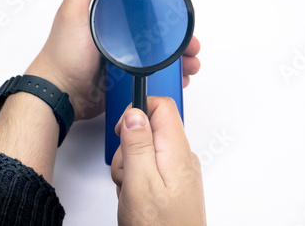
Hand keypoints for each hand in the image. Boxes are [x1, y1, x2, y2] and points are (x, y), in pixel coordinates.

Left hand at [26, 0, 200, 120]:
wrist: (62, 94)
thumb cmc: (63, 55)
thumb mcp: (73, 12)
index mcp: (110, 20)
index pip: (144, 10)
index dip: (164, 11)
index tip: (181, 13)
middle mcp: (120, 38)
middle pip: (158, 35)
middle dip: (179, 40)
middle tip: (191, 45)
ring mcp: (125, 60)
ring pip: (160, 57)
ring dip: (179, 59)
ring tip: (190, 64)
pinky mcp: (127, 79)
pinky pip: (153, 77)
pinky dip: (168, 77)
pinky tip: (178, 78)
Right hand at [111, 97, 205, 225]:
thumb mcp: (140, 183)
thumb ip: (137, 145)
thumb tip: (135, 113)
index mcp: (176, 150)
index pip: (162, 106)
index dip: (138, 111)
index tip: (123, 131)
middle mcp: (181, 157)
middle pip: (150, 129)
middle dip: (129, 147)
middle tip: (127, 172)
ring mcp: (177, 171)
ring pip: (146, 150)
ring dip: (130, 167)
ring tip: (131, 191)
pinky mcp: (172, 184)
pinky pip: (149, 168)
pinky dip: (137, 179)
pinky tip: (136, 197)